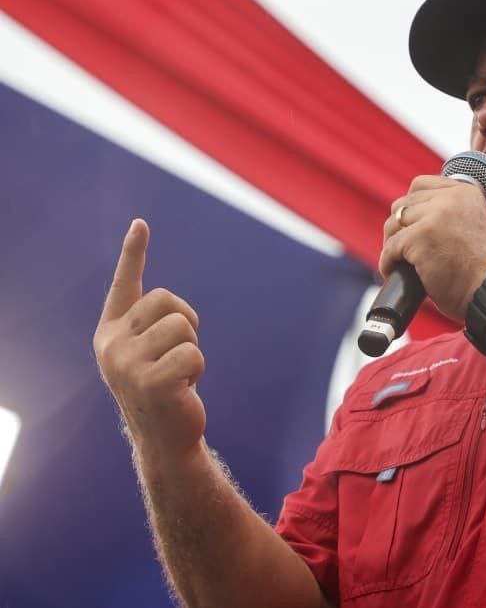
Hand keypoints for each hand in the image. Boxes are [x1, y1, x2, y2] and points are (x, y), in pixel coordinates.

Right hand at [93, 219, 205, 460]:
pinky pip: (193, 354)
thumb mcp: (150, 354)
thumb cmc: (164, 388)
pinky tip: (183, 390)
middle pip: (168, 301)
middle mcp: (111, 344)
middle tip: (176, 358)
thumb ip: (152, 329)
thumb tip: (173, 308)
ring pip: (183, 327)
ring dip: (192, 350)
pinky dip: (197, 370)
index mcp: (111, 332)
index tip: (141, 224)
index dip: (134, 253)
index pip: (125, 285)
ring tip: (178, 376)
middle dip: (185, 326)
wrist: (164, 437)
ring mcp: (126, 364)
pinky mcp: (149, 382)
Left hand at [379, 176, 485, 320]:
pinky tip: (392, 272)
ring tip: (398, 261)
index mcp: (466, 192)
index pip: (421, 184)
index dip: (411, 205)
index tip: (411, 225)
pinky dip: (387, 262)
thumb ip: (453, 213)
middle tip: (402, 249)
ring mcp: (434, 216)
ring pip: (393, 223)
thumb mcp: (475, 226)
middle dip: (399, 227)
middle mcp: (451, 198)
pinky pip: (391, 247)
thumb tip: (416, 214)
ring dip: (392, 244)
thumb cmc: (482, 271)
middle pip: (403, 204)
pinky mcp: (420, 237)